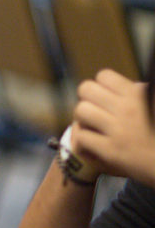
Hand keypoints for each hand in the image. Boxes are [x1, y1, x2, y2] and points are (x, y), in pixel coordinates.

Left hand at [73, 70, 154, 186]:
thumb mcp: (152, 105)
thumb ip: (140, 94)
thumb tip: (128, 86)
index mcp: (139, 95)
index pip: (104, 76)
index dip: (101, 86)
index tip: (106, 97)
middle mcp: (128, 109)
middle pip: (86, 89)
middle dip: (87, 99)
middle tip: (95, 110)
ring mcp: (118, 131)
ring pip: (80, 111)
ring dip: (82, 118)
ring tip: (92, 126)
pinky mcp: (111, 151)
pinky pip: (81, 136)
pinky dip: (82, 140)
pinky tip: (92, 143)